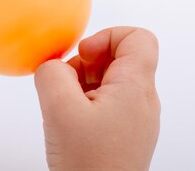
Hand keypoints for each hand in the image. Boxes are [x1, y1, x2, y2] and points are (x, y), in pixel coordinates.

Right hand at [35, 27, 159, 170]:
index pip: (138, 37)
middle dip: (86, 63)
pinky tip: (71, 124)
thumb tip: (52, 65)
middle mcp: (142, 101)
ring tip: (66, 109)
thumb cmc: (89, 166)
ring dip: (82, 84)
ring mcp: (135, 119)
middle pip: (120, 57)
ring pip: (110, 81)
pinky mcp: (124, 134)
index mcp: (136, 88)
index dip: (107, 36)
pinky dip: (84, 104)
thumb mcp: (59, 110)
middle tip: (66, 86)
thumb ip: (52, 73)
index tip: (82, 56)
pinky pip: (106, 103)